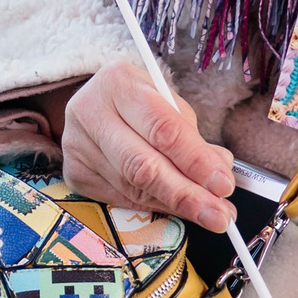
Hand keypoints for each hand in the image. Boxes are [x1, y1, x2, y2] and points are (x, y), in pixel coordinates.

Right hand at [59, 61, 235, 232]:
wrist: (95, 104)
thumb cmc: (138, 102)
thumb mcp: (168, 104)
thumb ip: (192, 138)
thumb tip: (219, 172)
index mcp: (118, 82)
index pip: (162, 129)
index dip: (196, 161)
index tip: (223, 184)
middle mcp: (89, 111)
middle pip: (143, 166)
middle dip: (187, 195)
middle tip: (219, 215)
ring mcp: (77, 146)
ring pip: (133, 188)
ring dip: (175, 206)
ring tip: (208, 213)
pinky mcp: (74, 174)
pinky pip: (121, 199)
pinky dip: (154, 207)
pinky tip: (176, 208)